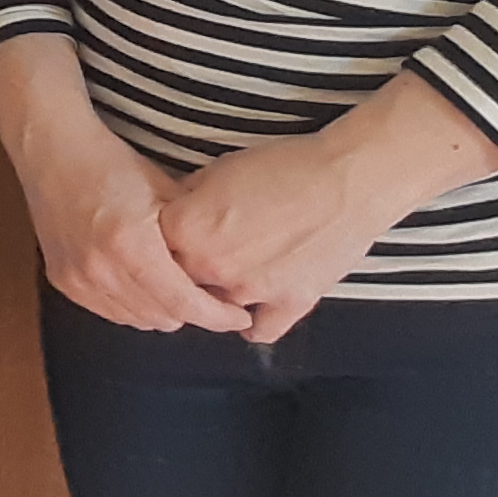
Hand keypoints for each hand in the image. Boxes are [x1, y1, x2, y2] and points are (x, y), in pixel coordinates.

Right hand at [0, 31, 245, 332]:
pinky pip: (109, 312)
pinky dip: (132, 306)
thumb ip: (193, 240)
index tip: (239, 316)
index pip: (184, 304)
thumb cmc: (112, 164)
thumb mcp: (167, 194)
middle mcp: (100, 268)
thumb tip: (226, 274)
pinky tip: (142, 285)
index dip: (218, 317)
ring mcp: (78, 278)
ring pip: (137, 320)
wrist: (53, 151)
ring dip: (162, 311)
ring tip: (176, 289)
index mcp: (131, 245)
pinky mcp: (63, 281)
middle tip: (209, 295)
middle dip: (192, 312)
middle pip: (164, 318)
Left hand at [159, 76, 497, 344]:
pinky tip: (250, 310)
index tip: (165, 237)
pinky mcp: (291, 304)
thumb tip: (170, 215)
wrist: (347, 179)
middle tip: (198, 255)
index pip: (150, 248)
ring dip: (217, 295)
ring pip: (216, 308)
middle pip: (179, 280)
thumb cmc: (283, 166)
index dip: (157, 241)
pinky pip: (260, 330)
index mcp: (186, 230)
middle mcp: (212, 267)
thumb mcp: (217, 171)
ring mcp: (252, 291)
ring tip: (227, 275)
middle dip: (184, 269)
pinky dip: (253, 323)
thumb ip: (186, 200)